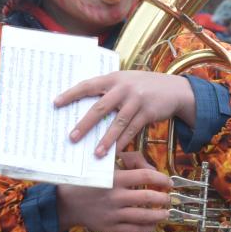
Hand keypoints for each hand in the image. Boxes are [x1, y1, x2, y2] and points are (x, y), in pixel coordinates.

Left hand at [55, 71, 195, 156]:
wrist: (175, 89)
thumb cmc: (143, 87)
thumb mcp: (126, 82)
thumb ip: (108, 91)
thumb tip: (84, 107)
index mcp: (113, 78)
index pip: (88, 85)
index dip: (71, 94)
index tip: (56, 103)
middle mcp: (124, 87)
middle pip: (100, 107)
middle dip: (85, 124)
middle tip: (72, 138)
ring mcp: (136, 100)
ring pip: (117, 123)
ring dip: (106, 140)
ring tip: (95, 153)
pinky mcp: (148, 112)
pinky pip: (132, 130)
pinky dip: (122, 142)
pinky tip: (114, 152)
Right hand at [56, 150, 172, 231]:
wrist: (67, 203)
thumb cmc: (90, 180)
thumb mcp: (107, 163)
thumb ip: (131, 160)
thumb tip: (153, 169)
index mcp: (115, 178)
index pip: (146, 176)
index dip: (161, 178)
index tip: (168, 182)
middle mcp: (115, 197)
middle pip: (149, 197)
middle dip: (164, 198)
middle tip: (168, 198)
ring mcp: (113, 214)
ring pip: (144, 216)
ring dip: (159, 215)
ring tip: (165, 213)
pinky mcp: (110, 228)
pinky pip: (134, 230)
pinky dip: (147, 228)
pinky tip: (153, 224)